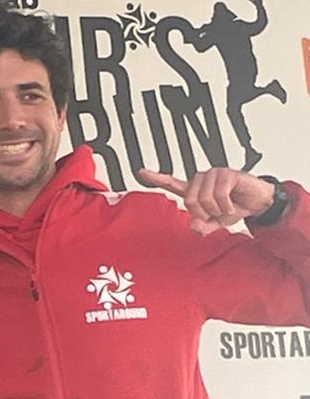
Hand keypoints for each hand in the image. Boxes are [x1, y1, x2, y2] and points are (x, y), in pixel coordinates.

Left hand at [136, 166, 274, 234]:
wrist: (257, 203)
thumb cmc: (235, 208)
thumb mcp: (216, 223)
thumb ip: (203, 226)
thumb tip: (193, 226)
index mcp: (195, 190)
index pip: (171, 183)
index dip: (156, 178)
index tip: (141, 172)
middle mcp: (201, 180)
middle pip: (189, 200)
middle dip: (204, 213)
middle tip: (216, 214)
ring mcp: (213, 175)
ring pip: (205, 198)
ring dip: (218, 210)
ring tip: (226, 208)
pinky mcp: (226, 174)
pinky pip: (220, 195)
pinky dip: (227, 206)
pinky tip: (233, 204)